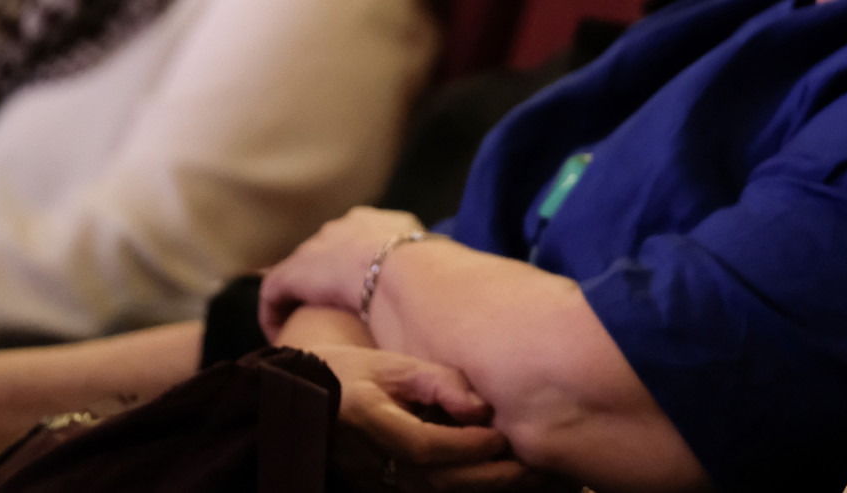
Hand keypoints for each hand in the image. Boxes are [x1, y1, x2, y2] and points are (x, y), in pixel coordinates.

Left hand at [260, 208, 425, 339]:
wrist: (407, 273)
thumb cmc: (434, 279)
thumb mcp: (438, 273)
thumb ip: (431, 280)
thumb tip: (444, 305)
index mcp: (387, 223)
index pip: (364, 239)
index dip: (359, 265)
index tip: (359, 290)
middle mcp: (350, 225)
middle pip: (327, 250)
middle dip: (324, 277)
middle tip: (327, 310)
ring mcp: (320, 245)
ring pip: (300, 271)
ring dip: (299, 298)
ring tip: (302, 326)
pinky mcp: (295, 271)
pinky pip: (275, 292)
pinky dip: (275, 315)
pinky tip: (282, 337)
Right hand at [316, 345, 540, 491]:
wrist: (304, 401)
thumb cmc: (351, 374)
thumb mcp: (392, 365)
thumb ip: (438, 381)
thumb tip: (481, 408)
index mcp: (373, 425)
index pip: (427, 447)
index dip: (466, 445)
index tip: (503, 435)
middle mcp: (376, 464)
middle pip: (443, 482)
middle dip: (496, 478)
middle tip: (543, 469)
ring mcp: (380, 483)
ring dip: (493, 489)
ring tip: (542, 480)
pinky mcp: (388, 489)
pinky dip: (476, 489)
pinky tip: (508, 481)